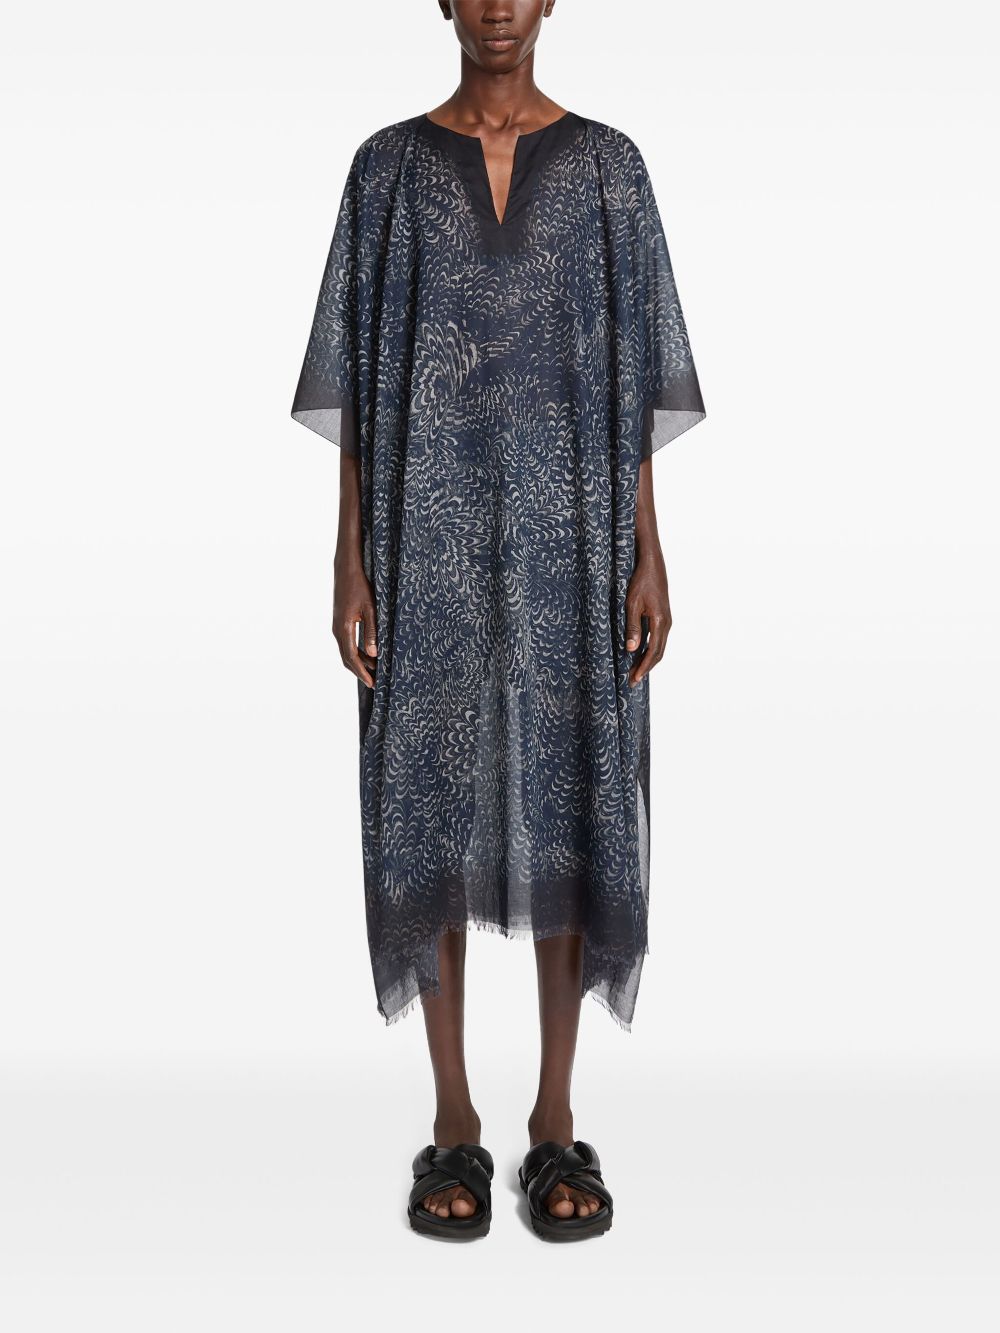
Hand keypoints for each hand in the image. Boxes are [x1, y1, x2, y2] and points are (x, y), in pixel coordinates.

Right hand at [333, 557, 377, 687]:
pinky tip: (369, 654)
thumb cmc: (360, 585)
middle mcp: (337, 630)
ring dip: (359, 662)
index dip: (362, 672)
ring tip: (374, 670)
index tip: (372, 683)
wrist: (346, 568)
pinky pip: (347, 642)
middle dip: (360, 671)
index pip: (352, 657)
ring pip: (347, 651)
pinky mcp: (340, 621)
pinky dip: (357, 652)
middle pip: (347, 658)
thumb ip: (372, 631)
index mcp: (344, 628)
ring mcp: (337, 626)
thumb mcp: (371, 608)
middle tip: (374, 682)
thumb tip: (374, 654)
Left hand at [625, 549, 670, 686]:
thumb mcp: (632, 604)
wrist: (652, 564)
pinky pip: (658, 638)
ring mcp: (666, 620)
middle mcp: (667, 623)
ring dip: (648, 660)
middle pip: (658, 653)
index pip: (653, 651)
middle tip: (633, 681)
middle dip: (645, 668)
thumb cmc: (641, 581)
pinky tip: (640, 653)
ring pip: (659, 646)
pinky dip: (650, 649)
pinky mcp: (662, 616)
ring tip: (636, 671)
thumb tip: (631, 649)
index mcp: (660, 622)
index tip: (634, 678)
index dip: (643, 667)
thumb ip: (632, 627)